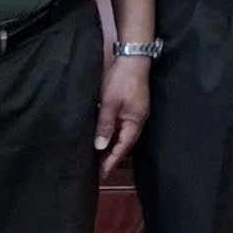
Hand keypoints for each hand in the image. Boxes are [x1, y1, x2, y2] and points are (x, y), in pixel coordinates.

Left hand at [96, 55, 150, 177]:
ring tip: (97, 156)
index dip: (111, 161)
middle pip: (123, 143)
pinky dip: (111, 132)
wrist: (132, 58)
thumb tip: (99, 146)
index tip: (101, 174)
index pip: (122, 147)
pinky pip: (120, 125)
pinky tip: (102, 135)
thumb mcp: (110, 103)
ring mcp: (134, 113)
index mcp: (134, 122)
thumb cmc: (122, 80)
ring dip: (110, 145)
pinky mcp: (129, 106)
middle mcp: (136, 120)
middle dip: (110, 156)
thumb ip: (105, 125)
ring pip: (121, 134)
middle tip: (96, 169)